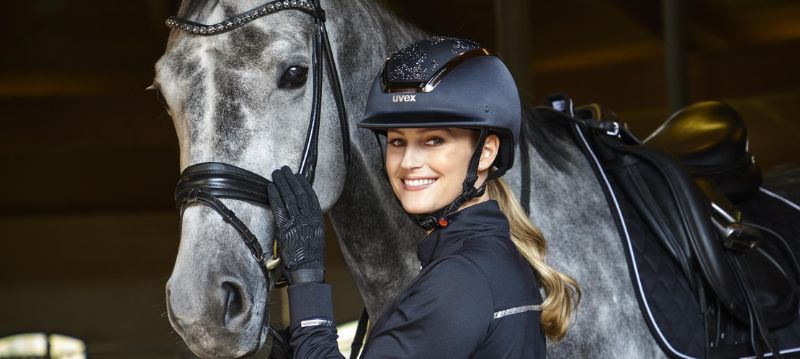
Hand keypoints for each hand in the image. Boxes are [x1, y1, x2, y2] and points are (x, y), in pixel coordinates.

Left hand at [267, 166, 325, 283]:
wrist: (307, 270)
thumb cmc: (311, 258)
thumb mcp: (315, 237)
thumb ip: (310, 223)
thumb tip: (302, 213)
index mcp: (317, 219)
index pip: (310, 196)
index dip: (304, 185)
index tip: (299, 176)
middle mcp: (308, 218)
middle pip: (298, 193)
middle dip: (291, 180)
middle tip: (284, 170)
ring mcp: (297, 222)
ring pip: (288, 197)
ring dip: (281, 184)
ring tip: (276, 174)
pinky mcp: (285, 228)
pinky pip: (278, 208)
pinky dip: (274, 196)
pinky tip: (270, 187)